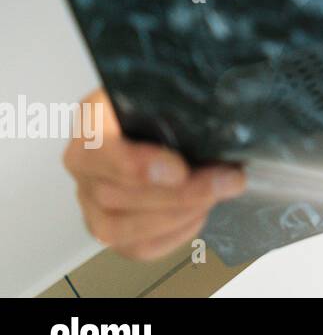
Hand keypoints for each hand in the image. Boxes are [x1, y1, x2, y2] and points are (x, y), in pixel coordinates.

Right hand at [63, 88, 246, 260]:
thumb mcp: (165, 87)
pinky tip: (200, 213)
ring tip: (218, 194)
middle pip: (114, 194)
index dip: (137, 166)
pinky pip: (137, 247)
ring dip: (179, 215)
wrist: (159, 118)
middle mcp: (83, 165)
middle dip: (180, 194)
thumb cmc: (162, 102)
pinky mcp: (110, 228)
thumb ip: (180, 98)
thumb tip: (220, 109)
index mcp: (91, 122)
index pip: (98, 149)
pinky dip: (174, 234)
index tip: (179, 170)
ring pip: (121, 227)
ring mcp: (91, 201)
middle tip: (227, 181)